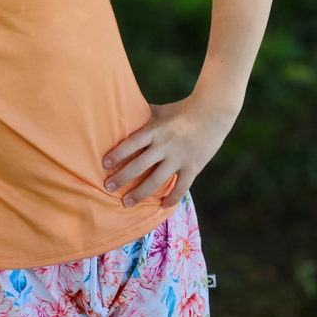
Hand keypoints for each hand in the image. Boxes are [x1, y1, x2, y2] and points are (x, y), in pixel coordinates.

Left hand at [102, 96, 236, 207]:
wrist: (212, 112)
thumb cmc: (181, 110)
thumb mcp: (159, 110)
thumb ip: (142, 115)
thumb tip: (121, 111)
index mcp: (154, 130)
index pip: (131, 144)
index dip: (117, 154)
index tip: (104, 164)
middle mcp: (164, 145)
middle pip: (139, 165)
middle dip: (122, 178)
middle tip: (107, 187)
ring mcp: (179, 157)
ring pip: (156, 180)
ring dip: (140, 193)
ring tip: (126, 202)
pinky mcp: (193, 166)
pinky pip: (181, 187)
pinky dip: (171, 198)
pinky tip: (162, 206)